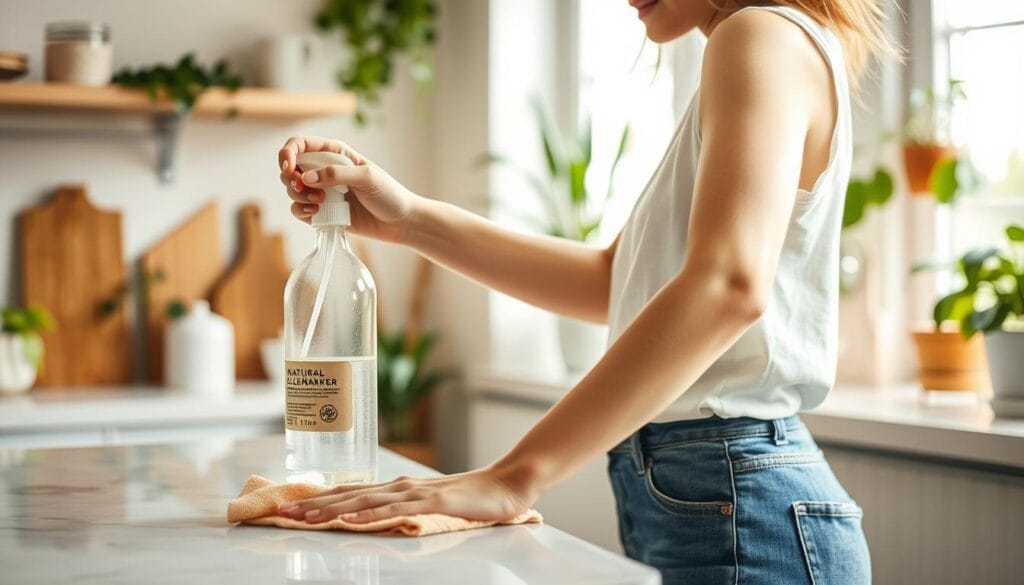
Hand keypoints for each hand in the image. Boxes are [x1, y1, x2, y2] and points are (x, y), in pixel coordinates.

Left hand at [276, 465, 536, 524]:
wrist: (507, 485)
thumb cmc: (470, 498)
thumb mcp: (428, 506)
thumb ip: (401, 510)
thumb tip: (372, 519)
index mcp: (396, 488)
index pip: (349, 493)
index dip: (317, 500)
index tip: (288, 508)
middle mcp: (400, 486)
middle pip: (349, 494)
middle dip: (313, 504)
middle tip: (281, 513)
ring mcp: (415, 492)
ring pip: (365, 500)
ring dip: (332, 508)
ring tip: (305, 517)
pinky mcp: (433, 501)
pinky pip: (396, 509)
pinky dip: (371, 513)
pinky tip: (352, 517)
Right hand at [278, 136, 418, 242]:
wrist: (400, 222)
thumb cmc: (389, 194)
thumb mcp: (367, 177)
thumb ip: (336, 174)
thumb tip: (305, 178)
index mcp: (335, 153)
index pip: (299, 144)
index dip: (287, 153)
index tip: (289, 169)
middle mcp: (324, 170)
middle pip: (290, 168)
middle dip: (291, 180)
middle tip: (307, 190)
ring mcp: (322, 192)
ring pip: (292, 189)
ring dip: (298, 196)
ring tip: (319, 204)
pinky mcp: (323, 212)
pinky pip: (299, 210)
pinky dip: (301, 211)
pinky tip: (316, 214)